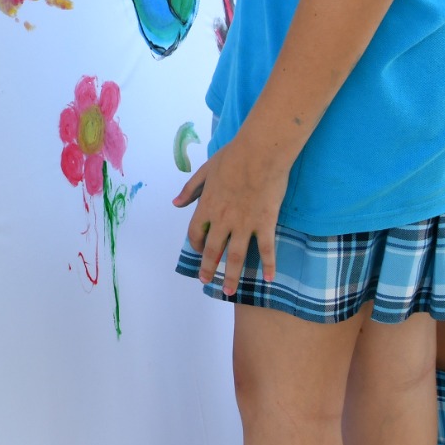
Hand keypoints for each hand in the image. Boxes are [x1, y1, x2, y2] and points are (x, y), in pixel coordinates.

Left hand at [173, 133, 290, 297]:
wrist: (260, 152)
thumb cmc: (232, 157)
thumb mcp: (205, 170)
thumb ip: (190, 189)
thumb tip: (175, 203)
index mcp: (207, 206)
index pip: (196, 232)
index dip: (196, 244)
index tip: (199, 251)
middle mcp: (223, 220)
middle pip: (213, 250)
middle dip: (208, 268)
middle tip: (205, 281)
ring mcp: (245, 224)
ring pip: (236, 256)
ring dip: (231, 275)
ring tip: (228, 291)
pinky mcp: (265, 223)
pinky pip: (266, 249)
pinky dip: (268, 265)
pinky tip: (269, 278)